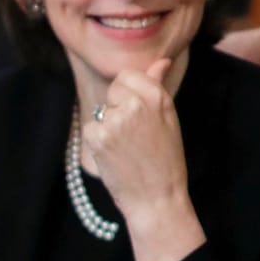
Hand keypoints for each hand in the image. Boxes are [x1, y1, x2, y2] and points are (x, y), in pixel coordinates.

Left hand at [80, 59, 193, 219]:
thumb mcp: (168, 119)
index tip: (138, 116)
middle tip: (135, 136)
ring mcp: (115, 120)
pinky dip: (98, 143)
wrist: (158, 199)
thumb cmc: (166, 160)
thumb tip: (161, 61)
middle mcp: (135, 103)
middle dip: (117, 109)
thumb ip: (157, 86)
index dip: (128, 94)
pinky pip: (91, 129)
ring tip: (127, 150)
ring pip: (101, 112)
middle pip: (111, 91)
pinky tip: (115, 157)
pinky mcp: (98, 136)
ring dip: (108, 128)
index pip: (127, 75)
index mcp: (156, 96)